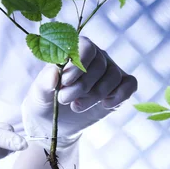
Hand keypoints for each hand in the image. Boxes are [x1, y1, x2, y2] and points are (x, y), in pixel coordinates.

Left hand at [22, 37, 137, 144]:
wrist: (56, 122)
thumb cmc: (46, 100)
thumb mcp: (39, 93)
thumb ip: (44, 82)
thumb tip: (54, 74)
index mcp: (76, 49)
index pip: (86, 47)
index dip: (78, 65)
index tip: (64, 82)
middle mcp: (97, 56)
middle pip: (100, 65)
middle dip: (82, 86)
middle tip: (64, 100)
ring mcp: (110, 71)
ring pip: (114, 76)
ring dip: (96, 95)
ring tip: (76, 106)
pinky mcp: (119, 88)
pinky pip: (130, 84)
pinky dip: (120, 95)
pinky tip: (104, 106)